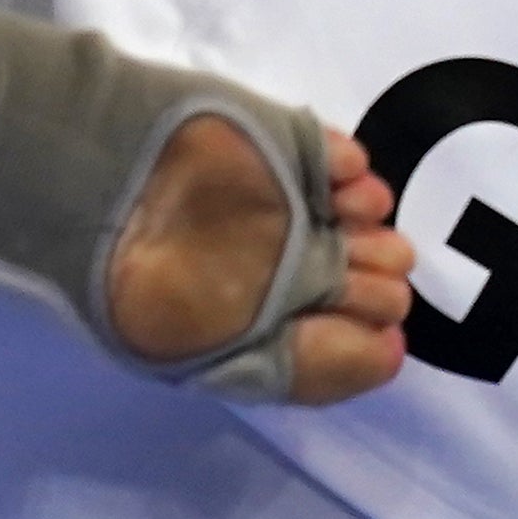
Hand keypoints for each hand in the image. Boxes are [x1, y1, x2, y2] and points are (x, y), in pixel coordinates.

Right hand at [105, 124, 419, 407]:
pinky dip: (358, 180)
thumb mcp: (236, 367)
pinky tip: (336, 192)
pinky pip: (354, 165)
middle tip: (343, 274)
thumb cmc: (169, 295)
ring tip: (343, 227)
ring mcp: (295, 204)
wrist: (121, 199)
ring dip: (374, 229)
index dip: (368, 329)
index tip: (347, 321)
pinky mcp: (291, 148)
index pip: (361, 331)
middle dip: (377, 280)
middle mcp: (293, 266)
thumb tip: (397, 346)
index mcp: (278, 320)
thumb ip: (325, 370)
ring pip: (377, 221)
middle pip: (381, 277)